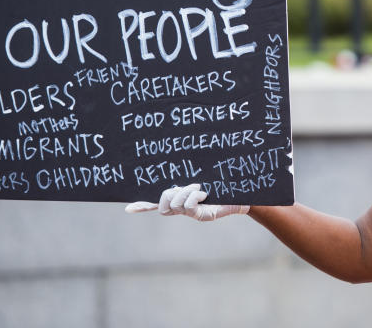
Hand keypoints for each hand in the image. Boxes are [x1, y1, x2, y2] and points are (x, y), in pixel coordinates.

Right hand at [125, 183, 249, 221]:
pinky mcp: (202, 215)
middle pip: (163, 203)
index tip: (128, 209)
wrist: (243, 196)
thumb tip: (179, 157)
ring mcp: (191, 213)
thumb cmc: (224, 187)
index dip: (142, 206)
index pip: (156, 204)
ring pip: (175, 204)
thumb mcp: (206, 180)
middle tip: (193, 186)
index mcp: (181, 200)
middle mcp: (183, 208)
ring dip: (187, 193)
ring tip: (202, 189)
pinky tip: (200, 193)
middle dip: (172, 193)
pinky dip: (192, 198)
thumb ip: (193, 178)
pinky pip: (188, 208)